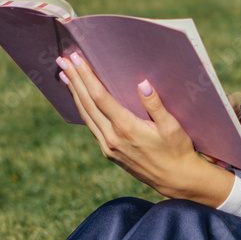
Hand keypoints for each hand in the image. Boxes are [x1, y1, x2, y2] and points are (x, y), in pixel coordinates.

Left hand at [56, 53, 233, 206]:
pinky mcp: (109, 152)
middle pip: (87, 104)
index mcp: (126, 128)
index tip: (77, 59)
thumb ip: (155, 105)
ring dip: (74, 93)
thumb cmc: (177, 150)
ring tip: (65, 75)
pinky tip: (80, 99)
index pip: (100, 97)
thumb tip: (143, 83)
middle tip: (62, 60)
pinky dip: (83, 109)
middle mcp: (112, 138)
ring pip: (86, 115)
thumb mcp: (172, 126)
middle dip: (75, 80)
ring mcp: (109, 147)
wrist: (176, 180)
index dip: (87, 76)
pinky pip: (91, 125)